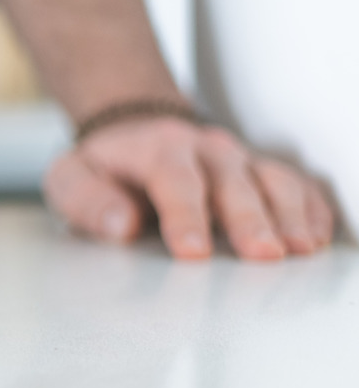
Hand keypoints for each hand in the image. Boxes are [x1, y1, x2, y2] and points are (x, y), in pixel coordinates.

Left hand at [45, 117, 334, 259]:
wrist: (135, 132)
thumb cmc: (103, 167)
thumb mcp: (71, 177)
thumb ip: (87, 200)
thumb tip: (122, 225)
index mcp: (157, 148)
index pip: (174, 180)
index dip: (185, 216)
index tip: (193, 252)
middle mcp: (207, 150)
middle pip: (235, 182)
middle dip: (251, 219)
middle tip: (265, 255)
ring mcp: (241, 160)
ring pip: (275, 180)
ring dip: (291, 215)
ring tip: (302, 250)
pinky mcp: (263, 174)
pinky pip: (298, 186)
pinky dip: (312, 210)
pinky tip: (317, 238)